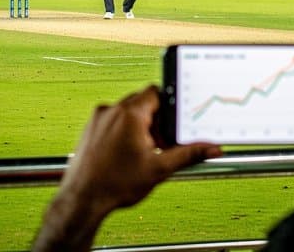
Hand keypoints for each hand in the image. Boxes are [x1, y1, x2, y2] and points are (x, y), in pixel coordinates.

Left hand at [32, 86, 220, 251]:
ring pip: (127, 111)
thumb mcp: (159, 168)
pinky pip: (112, 119)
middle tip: (160, 142)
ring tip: (143, 151)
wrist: (82, 201)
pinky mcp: (90, 128)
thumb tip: (210, 149)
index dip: (168, 107)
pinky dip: (123, 130)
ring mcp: (98, 118)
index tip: (172, 122)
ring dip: (139, 125)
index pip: (156, 92)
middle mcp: (111, 110)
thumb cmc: (114, 185)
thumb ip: (189, 154)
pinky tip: (126, 153)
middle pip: (142, 102)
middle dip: (156, 119)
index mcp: (130, 114)